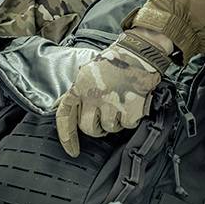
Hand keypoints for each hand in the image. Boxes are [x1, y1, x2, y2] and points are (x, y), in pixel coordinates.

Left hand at [54, 31, 167, 156]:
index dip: (67, 137)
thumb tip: (68, 111)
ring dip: (116, 121)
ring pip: (109, 128)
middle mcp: (92, 95)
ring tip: (122, 103)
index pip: (65, 116)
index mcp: (79, 86)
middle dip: (98, 128)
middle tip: (107, 116)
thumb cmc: (116, 62)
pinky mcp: (128, 108)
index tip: (73, 150)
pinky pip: (127, 125)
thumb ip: (79, 93)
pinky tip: (132, 103)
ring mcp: (110, 102)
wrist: (139, 53)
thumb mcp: (88, 72)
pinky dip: (131, 118)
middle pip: (88, 128)